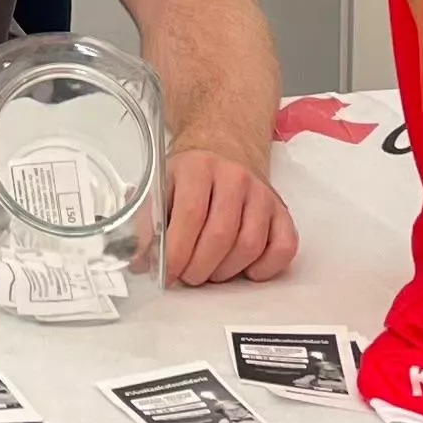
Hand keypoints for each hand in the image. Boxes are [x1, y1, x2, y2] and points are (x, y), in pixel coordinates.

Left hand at [156, 146, 296, 285]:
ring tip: (209, 270)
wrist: (224, 148)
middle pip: (221, 235)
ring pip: (250, 245)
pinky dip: (265, 268)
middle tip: (187, 275)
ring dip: (226, 271)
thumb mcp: (160, 187)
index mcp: (198, 167)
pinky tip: (245, 269)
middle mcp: (234, 177)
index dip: (177, 252)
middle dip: (199, 267)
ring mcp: (262, 194)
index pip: (191, 215)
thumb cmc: (189, 177)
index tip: (168, 274)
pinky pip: (284, 248)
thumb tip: (138, 260)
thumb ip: (146, 223)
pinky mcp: (281, 211)